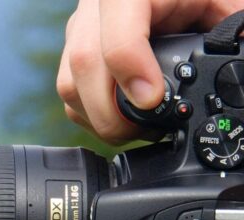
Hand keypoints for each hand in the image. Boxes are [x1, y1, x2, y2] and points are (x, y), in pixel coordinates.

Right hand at [59, 0, 240, 142]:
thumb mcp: (221, 1)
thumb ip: (232, 27)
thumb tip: (240, 70)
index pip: (117, 33)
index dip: (132, 71)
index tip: (153, 100)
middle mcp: (97, 7)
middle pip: (85, 65)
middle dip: (112, 111)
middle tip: (147, 129)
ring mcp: (81, 28)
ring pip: (70, 84)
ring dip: (100, 117)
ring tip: (138, 127)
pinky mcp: (74, 48)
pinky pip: (70, 91)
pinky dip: (92, 114)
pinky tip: (122, 117)